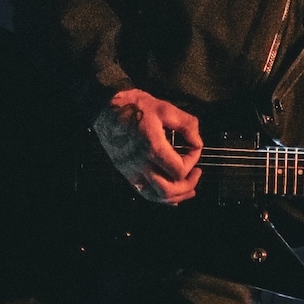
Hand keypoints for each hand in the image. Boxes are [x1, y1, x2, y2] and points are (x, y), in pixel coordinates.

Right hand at [93, 89, 202, 204]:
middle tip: (196, 173)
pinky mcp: (125, 171)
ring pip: (155, 196)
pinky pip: (144, 192)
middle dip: (187, 185)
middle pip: (168, 189)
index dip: (193, 160)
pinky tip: (170, 195)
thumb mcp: (165, 108)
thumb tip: (197, 142)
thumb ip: (187, 125)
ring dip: (175, 195)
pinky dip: (159, 197)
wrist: (105, 108)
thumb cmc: (135, 106)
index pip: (179, 169)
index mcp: (152, 147)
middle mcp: (140, 163)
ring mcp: (131, 170)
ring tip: (188, 188)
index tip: (194, 148)